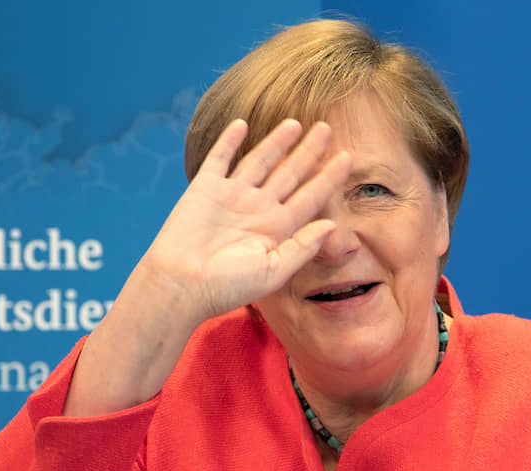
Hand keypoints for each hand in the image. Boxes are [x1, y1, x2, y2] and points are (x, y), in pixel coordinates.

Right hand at [141, 118, 351, 321]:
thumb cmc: (227, 286)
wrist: (182, 284)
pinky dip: (229, 141)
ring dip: (276, 141)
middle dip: (309, 152)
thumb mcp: (273, 271)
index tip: (348, 158)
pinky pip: (220, 158)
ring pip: (260, 161)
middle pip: (289, 173)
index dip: (329, 178)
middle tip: (327, 128)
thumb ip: (302, 248)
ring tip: (295, 123)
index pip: (310, 197)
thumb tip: (332, 225)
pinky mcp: (205, 188)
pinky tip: (241, 124)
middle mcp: (257, 208)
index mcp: (277, 228)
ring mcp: (232, 196)